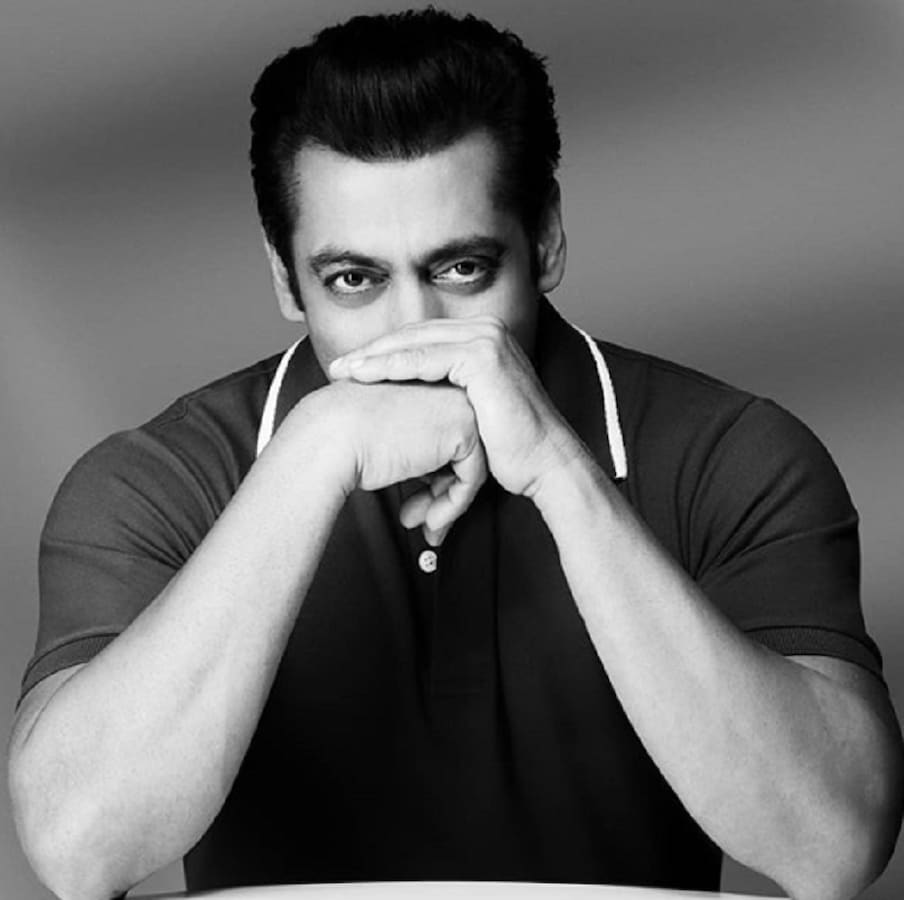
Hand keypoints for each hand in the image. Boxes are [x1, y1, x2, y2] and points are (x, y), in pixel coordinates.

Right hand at [293, 379, 486, 545]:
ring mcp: (460, 405)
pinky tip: (431, 520)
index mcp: (426, 385)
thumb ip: (417, 451)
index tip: (414, 503)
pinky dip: (454, 505)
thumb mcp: (387, 440)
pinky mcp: (464, 428)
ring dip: (446, 504)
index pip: (442, 438)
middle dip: (440, 494)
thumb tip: (438, 481)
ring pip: (469, 467)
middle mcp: (447, 389)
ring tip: (424, 525)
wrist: (331, 435)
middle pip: (458, 452)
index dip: (431, 478)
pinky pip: (473, 478)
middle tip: (420, 519)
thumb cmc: (343, 435)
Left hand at [328, 316, 580, 499]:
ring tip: (342, 372)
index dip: (382, 352)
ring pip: (415, 343)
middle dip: (371, 351)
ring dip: (374, 357)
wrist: (544, 462)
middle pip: (414, 335)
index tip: (349, 368)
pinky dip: (392, 366)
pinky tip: (364, 376)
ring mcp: (486, 339)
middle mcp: (485, 329)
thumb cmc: (507, 445)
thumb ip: (442, 394)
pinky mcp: (483, 357)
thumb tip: (404, 400)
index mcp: (481, 337)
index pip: (421, 338)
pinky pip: (426, 358)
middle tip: (336, 368)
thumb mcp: (467, 410)